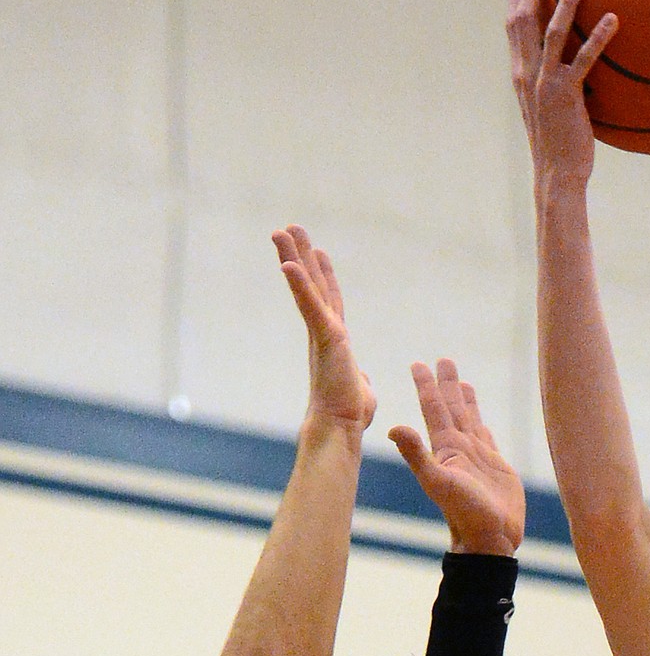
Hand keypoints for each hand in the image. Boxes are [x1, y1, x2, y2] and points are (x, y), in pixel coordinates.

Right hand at [273, 225, 375, 430]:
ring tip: (282, 231)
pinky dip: (300, 285)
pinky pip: (311, 306)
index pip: (327, 299)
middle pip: (311, 284)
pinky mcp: (327, 338)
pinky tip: (290, 263)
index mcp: (333, 339)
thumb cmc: (349, 414)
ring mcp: (323, 333)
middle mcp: (324, 331)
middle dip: (300, 254)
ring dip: (294, 257)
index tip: (318, 252)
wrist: (340, 427)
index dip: (322, 275)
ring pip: (306, 288)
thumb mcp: (360, 388)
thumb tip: (362, 380)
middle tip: (289, 227)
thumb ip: (360, 378)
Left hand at [389, 359, 524, 554]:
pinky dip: (481, 423)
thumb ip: (417, 455)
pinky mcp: (494, 465)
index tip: (419, 363)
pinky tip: (479, 417)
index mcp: (445, 448)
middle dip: (446, 384)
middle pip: (452, 407)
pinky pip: (486, 436)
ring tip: (461, 379)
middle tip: (443, 359)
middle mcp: (459, 447)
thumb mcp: (438, 481)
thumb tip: (393, 427)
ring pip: (469, 418)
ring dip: (464, 399)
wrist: (490, 538)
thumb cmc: (465, 513)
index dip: (427, 386)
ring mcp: (476, 456)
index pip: (434, 409)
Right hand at [506, 0, 617, 184]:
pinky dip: (598, 38)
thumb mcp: (552, 108)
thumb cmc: (560, 144)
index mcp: (520, 74)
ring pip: (551, 32)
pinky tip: (614, 20)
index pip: (512, 27)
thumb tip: (576, 66)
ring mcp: (544, 84)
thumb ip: (556, 82)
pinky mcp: (565, 96)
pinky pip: (583, 60)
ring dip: (566, 1)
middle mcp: (527, 75)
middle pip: (523, 19)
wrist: (557, 174)